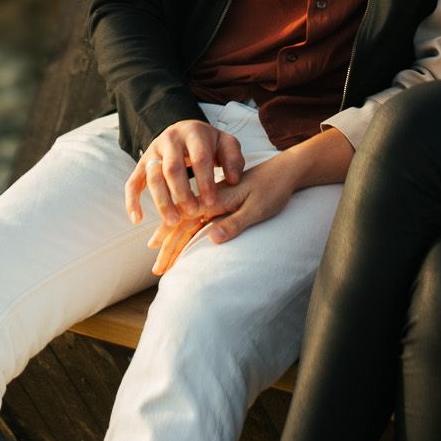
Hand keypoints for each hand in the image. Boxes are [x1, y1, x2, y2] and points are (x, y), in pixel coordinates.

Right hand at [124, 119, 244, 224]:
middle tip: (192, 213)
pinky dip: (131, 201)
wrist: (187, 131)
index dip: (205, 181)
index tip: (211, 203)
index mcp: (193, 133)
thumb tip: (233, 179)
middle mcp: (170, 140)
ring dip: (161, 200)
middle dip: (182, 193)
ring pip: (152, 177)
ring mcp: (154, 151)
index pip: (199, 158)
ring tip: (172, 222)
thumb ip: (234, 159)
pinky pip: (132, 182)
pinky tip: (137, 219)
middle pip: (173, 168)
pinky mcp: (142, 164)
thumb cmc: (211, 144)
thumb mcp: (227, 145)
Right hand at [146, 158, 296, 274]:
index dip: (171, 243)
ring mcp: (213, 198)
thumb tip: (212, 238)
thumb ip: (235, 222)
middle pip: (181, 222)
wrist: (285, 170)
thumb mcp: (258, 208)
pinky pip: (196, 216)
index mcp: (216, 198)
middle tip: (156, 270)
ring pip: (186, 219)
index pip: (185, 222)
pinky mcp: (220, 199)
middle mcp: (210, 197)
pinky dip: (183, 226)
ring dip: (171, 237)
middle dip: (167, 245)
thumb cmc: (274, 189)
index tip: (160, 263)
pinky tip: (177, 234)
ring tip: (158, 253)